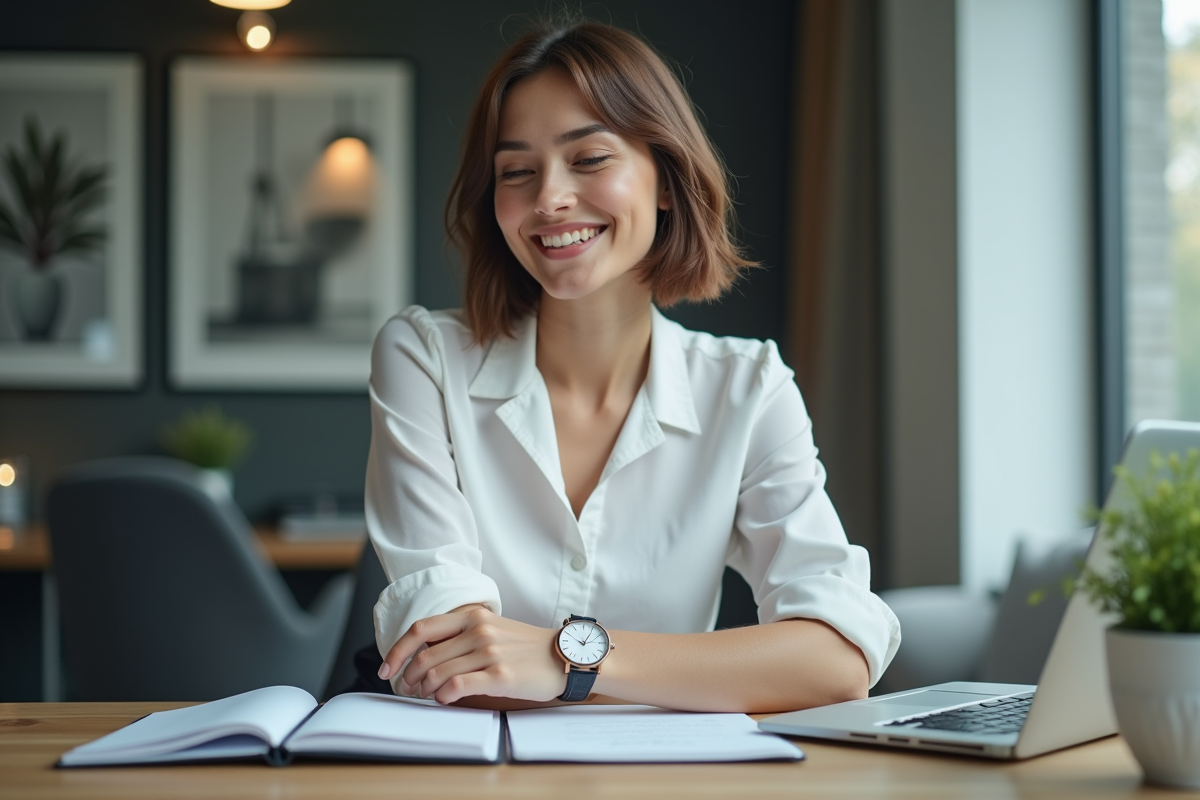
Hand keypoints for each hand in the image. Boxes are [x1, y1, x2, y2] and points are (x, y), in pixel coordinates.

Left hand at [378, 606, 566, 704]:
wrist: (563, 657)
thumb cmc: (526, 647)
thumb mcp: (493, 628)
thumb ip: (462, 636)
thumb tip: (426, 656)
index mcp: (473, 616)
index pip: (422, 629)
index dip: (398, 650)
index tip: (387, 668)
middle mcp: (478, 630)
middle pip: (425, 655)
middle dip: (410, 677)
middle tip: (409, 689)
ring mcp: (489, 651)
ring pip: (437, 673)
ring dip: (426, 690)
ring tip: (429, 696)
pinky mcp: (500, 674)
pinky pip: (457, 686)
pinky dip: (443, 696)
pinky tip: (445, 699)